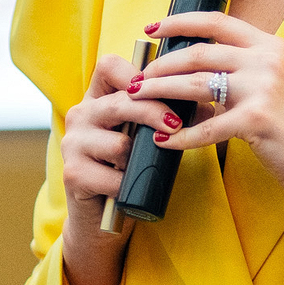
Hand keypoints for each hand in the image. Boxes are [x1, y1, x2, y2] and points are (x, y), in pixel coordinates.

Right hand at [58, 53, 184, 284]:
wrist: (103, 218)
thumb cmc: (131, 170)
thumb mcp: (147, 137)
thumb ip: (165, 115)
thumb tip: (211, 102)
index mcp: (97, 99)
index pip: (110, 66)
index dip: (139, 73)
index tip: (167, 87)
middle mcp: (80, 115)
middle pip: (120, 101)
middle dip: (155, 112)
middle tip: (177, 125)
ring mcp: (72, 144)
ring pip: (119, 143)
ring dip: (140, 159)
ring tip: (145, 168)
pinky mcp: (72, 174)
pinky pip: (112, 176)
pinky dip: (127, 184)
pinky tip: (129, 188)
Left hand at [132, 12, 283, 207]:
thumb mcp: (272, 84)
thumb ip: (240, 70)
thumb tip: (190, 69)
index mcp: (269, 45)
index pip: (216, 21)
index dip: (179, 22)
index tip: (151, 28)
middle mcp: (267, 60)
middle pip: (199, 52)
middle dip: (161, 64)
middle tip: (138, 77)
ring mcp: (263, 88)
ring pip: (196, 84)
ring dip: (160, 91)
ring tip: (138, 98)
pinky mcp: (257, 119)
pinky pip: (206, 127)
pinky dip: (180, 135)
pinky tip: (163, 140)